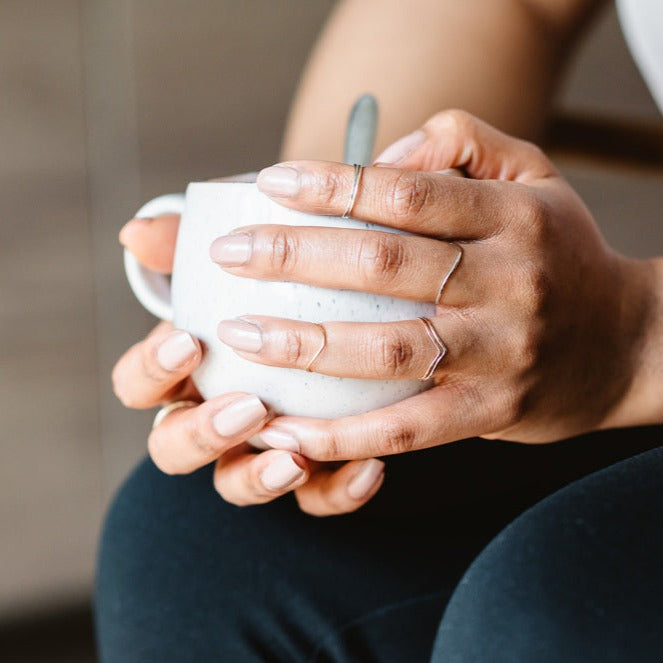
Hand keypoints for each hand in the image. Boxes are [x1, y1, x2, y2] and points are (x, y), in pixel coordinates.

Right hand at [114, 196, 384, 515]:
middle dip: (201, 434)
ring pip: (235, 485)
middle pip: (172, 448)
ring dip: (258, 479)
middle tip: (247, 406)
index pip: (137, 384)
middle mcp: (212, 416)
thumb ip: (190, 244)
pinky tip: (372, 468)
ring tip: (293, 459)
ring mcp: (258, 450)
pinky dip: (338, 491)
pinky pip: (315, 499)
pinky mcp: (311, 472)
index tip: (189, 341)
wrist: (344, 317)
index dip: (150, 370)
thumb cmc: (276, 286)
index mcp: (186, 371)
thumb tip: (135, 233)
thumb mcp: (242, 259)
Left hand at [209, 110, 656, 461]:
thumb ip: (461, 145)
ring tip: (240, 338)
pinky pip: (407, 430)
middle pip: (385, 266)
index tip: (270, 182)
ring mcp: (498, 354)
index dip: (334, 185)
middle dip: (295, 257)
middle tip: (229, 254)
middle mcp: (507, 284)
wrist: (628, 345)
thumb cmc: (563, 255)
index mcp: (511, 219)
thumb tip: (385, 151)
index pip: (407, 193)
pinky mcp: (490, 413)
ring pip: (389, 349)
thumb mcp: (533, 178)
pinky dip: (343, 436)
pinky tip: (287, 432)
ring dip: (307, 345)